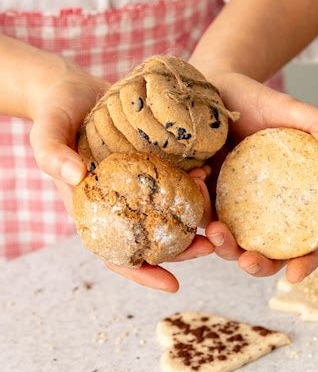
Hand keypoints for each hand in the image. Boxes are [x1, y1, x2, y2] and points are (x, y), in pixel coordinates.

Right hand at [28, 57, 212, 291]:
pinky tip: (209, 173)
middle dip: (183, 249)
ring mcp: (139, 182)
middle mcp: (121, 202)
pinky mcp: (154, 160)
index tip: (173, 285)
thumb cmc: (56, 111)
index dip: (142, 272)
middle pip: (153, 238)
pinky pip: (176, 177)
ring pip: (170, 210)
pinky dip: (192, 181)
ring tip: (216, 210)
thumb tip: (75, 177)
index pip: (116, 253)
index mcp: (94, 209)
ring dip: (194, 216)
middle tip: (212, 245)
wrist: (75, 86)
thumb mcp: (47, 129)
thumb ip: (52, 153)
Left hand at [192, 70, 317, 282]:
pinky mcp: (204, 194)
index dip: (305, 260)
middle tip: (247, 259)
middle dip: (258, 265)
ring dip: (223, 245)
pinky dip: (199, 210)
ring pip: (230, 241)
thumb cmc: (254, 99)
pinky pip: (201, 213)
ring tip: (216, 227)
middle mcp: (263, 205)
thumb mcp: (287, 109)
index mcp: (293, 193)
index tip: (294, 273)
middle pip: (266, 249)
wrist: (212, 86)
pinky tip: (197, 183)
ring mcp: (232, 203)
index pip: (307, 236)